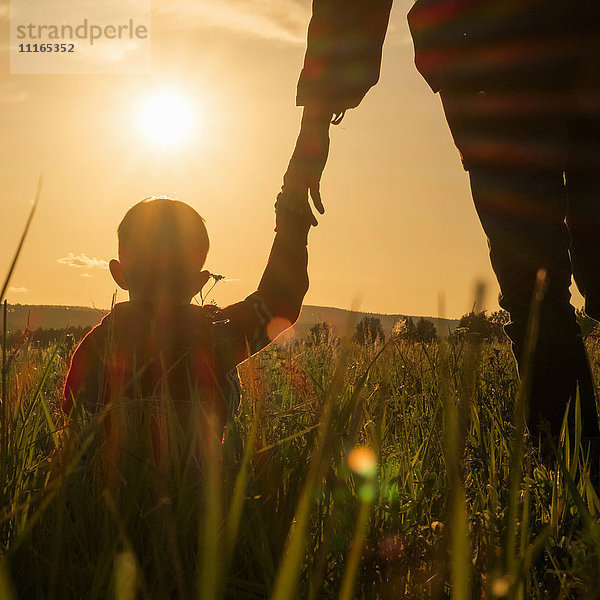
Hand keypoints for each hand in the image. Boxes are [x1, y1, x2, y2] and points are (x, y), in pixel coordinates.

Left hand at [281, 105, 332, 224]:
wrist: (311, 133)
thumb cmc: (306, 149)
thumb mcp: (299, 166)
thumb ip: (294, 176)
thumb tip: (287, 185)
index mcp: (288, 179)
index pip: (284, 202)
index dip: (282, 216)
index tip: (280, 229)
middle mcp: (292, 180)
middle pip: (290, 206)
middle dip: (291, 221)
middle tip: (293, 234)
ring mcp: (302, 178)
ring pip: (302, 201)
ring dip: (308, 215)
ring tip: (314, 225)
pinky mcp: (312, 175)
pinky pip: (314, 193)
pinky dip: (318, 203)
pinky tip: (322, 212)